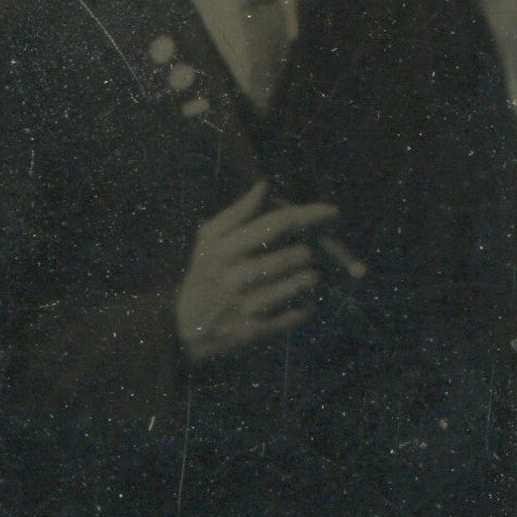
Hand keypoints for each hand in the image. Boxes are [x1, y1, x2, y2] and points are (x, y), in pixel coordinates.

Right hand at [175, 183, 338, 362]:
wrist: (182, 328)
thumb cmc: (203, 274)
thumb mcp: (208, 239)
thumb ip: (238, 212)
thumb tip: (264, 184)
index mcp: (224, 248)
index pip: (275, 224)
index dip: (309, 215)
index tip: (333, 212)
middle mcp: (234, 276)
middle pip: (288, 257)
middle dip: (307, 252)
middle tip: (309, 253)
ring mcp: (244, 306)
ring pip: (293, 288)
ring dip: (308, 279)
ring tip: (310, 276)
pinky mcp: (253, 331)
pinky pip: (292, 318)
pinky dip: (304, 310)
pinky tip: (304, 305)